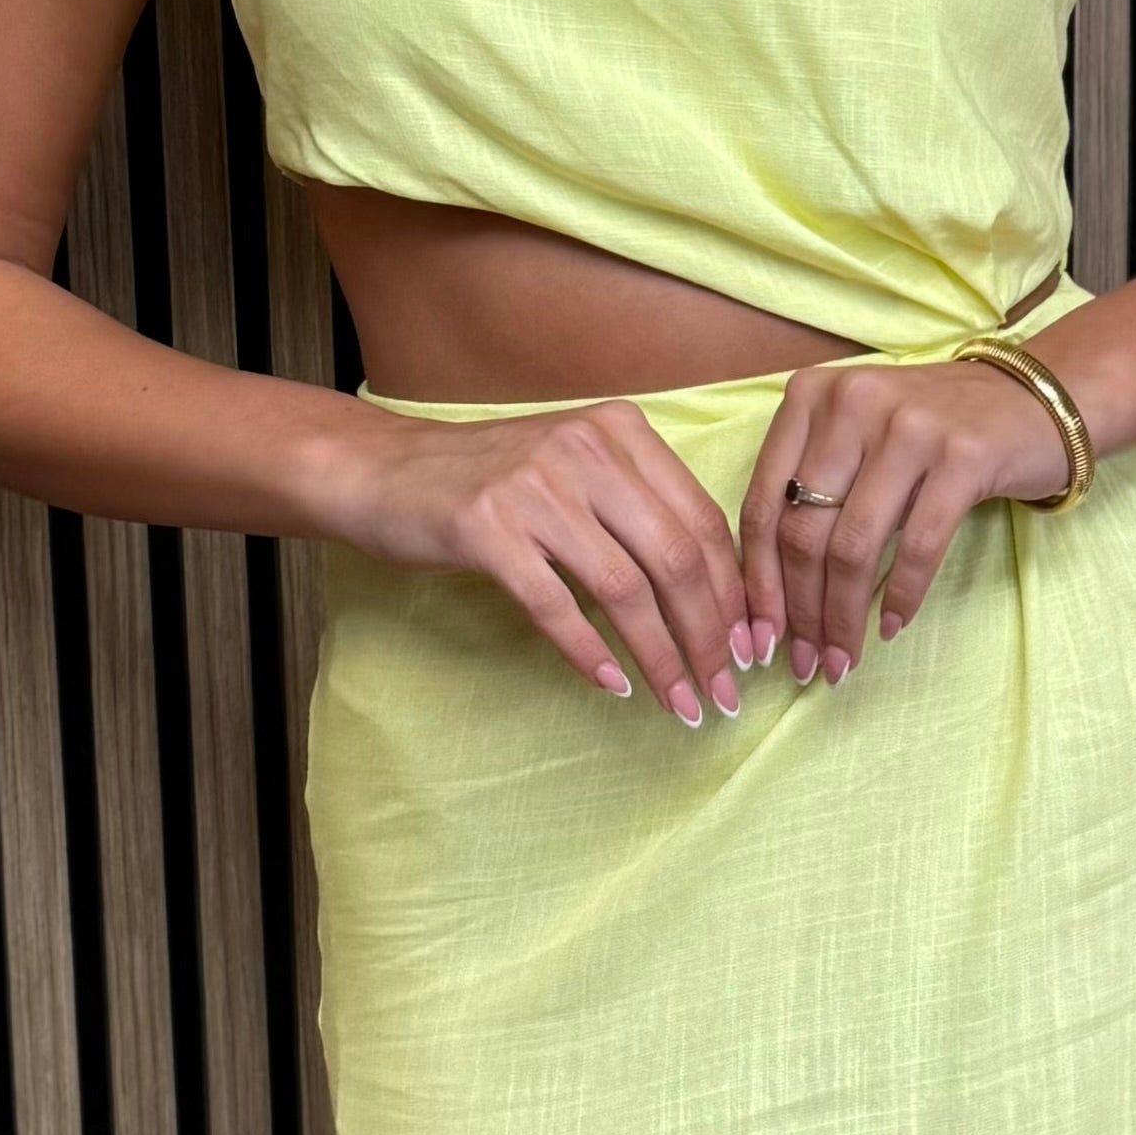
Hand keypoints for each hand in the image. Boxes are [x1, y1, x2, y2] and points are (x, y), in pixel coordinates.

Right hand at [338, 399, 755, 717]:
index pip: (703, 520)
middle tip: (724, 692)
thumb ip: (639, 509)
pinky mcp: (487, 528)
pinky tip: (613, 685)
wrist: (385, 470)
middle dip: (710, 636)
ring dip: (661, 656)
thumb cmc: (491, 480)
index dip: (734, 593)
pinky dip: (590, 652)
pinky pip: (556, 605)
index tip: (750, 648)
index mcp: (620, 431)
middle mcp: (585, 450)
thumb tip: (715, 599)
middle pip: (676, 557)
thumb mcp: (576, 468)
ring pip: (625, 588)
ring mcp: (534, 487)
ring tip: (681, 702)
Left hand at [738, 350, 1071, 683]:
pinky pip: (918, 547)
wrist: (1031, 401)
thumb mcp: (857, 438)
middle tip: (809, 662)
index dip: (759, 582)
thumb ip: (812, 488)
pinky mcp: (964, 456)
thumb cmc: (932, 431)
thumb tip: (776, 596)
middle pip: (804, 532)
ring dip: (844, 617)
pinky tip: (893, 626)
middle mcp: (853, 402)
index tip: (763, 636)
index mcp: (811, 396)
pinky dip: (902, 596)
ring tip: (844, 658)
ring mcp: (910, 427)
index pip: (762, 504)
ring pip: (853, 547)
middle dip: (801, 612)